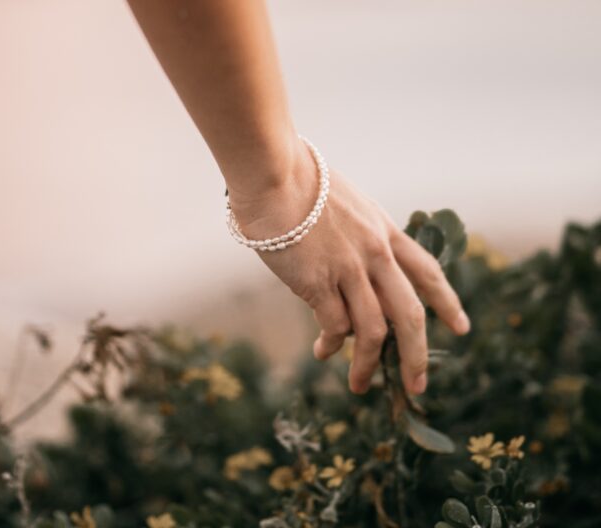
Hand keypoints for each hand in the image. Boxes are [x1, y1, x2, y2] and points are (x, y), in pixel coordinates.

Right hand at [227, 137, 469, 394]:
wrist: (274, 175)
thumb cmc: (302, 185)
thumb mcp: (349, 207)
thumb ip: (360, 240)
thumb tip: (355, 279)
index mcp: (386, 232)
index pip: (428, 272)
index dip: (447, 302)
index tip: (461, 328)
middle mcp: (376, 253)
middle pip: (410, 314)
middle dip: (418, 355)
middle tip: (418, 384)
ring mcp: (349, 269)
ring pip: (373, 331)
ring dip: (368, 365)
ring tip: (360, 385)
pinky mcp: (318, 282)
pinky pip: (334, 326)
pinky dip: (331, 344)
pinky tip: (323, 351)